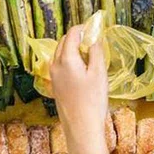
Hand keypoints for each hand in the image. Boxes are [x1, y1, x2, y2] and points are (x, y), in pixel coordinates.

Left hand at [50, 25, 111, 153]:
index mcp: (66, 59)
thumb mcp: (99, 73)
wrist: (81, 127)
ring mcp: (54, 77)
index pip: (71, 35)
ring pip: (60, 54)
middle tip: (92, 36)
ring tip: (88, 50)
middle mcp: (55, 66)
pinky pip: (60, 65)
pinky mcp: (56, 86)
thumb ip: (96, 52)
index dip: (82, 27)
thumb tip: (94, 38)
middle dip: (76, 36)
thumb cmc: (92, 100)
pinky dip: (69, 59)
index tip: (93, 26)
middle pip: (63, 43)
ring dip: (72, 48)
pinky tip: (81, 66)